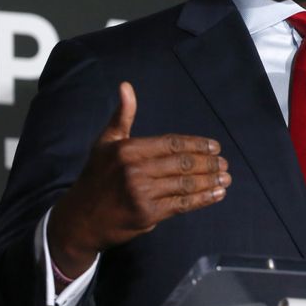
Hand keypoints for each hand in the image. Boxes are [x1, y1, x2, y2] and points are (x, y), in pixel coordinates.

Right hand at [47, 81, 230, 280]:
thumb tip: (126, 86)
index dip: (197, 144)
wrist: (80, 219)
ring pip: (185, 184)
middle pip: (183, 163)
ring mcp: (142, 193)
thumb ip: (122, 115)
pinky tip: (216, 194)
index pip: (172, 143)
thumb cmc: (96, 177)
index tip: (215, 147)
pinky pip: (182, 204)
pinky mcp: (147, 215)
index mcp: (129, 149)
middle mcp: (135, 170)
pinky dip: (202, 199)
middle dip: (208, 164)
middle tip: (225, 164)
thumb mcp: (106, 142)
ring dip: (210, 181)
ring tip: (226, 179)